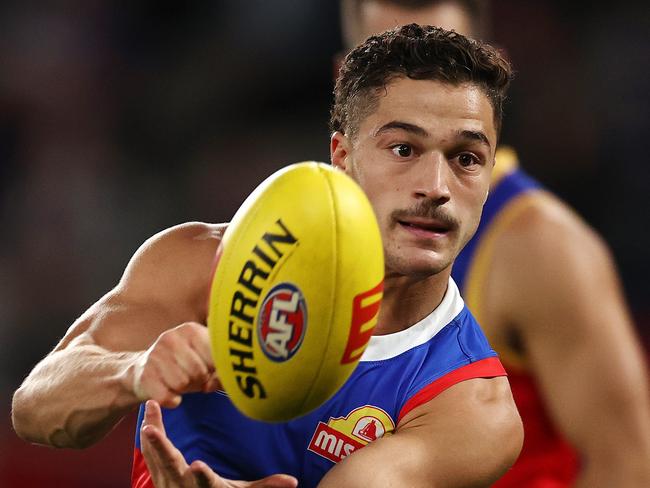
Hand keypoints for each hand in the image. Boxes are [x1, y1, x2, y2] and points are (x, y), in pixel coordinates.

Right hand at [132, 322, 221, 407]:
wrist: (144, 368)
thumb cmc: (184, 365)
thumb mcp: (205, 360)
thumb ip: (220, 371)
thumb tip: (211, 385)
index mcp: (191, 330)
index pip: (215, 356)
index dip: (215, 369)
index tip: (208, 368)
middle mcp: (171, 337)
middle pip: (199, 371)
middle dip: (200, 380)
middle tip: (193, 377)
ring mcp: (155, 355)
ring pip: (182, 384)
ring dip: (185, 389)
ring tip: (181, 382)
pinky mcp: (144, 375)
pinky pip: (166, 397)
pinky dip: (172, 400)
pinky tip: (170, 392)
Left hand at [140, 400, 297, 487]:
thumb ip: (263, 487)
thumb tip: (293, 482)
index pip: (203, 482)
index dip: (201, 475)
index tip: (198, 465)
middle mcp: (181, 486)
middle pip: (170, 465)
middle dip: (160, 447)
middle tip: (150, 428)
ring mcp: (165, 482)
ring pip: (154, 456)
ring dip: (151, 432)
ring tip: (150, 407)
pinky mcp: (157, 476)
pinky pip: (149, 454)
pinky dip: (148, 435)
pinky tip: (147, 416)